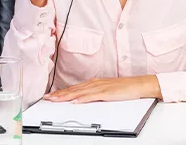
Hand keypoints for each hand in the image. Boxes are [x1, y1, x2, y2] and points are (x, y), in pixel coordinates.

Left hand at [43, 76, 161, 103]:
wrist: (138, 84)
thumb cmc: (125, 88)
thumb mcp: (107, 90)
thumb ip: (96, 94)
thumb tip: (83, 99)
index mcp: (95, 83)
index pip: (75, 88)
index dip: (62, 92)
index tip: (51, 95)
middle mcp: (96, 83)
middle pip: (74, 89)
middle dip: (60, 94)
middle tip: (47, 98)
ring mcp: (101, 87)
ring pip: (80, 92)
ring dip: (66, 96)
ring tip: (55, 100)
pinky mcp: (107, 92)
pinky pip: (92, 96)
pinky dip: (82, 98)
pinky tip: (75, 101)